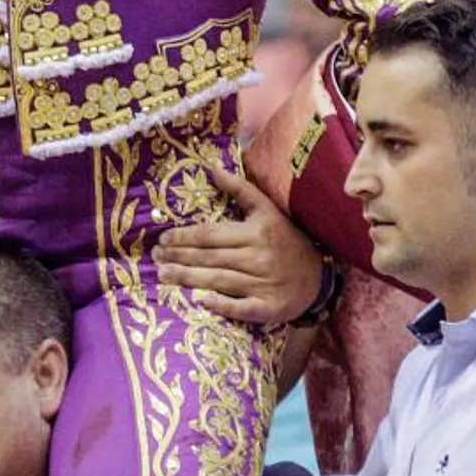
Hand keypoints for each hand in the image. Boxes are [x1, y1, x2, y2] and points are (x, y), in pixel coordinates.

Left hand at [153, 164, 322, 324]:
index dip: (185, 236)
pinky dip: (222, 304)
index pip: (211, 234)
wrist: (320, 278)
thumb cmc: (287, 241)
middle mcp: (259, 257)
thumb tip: (212, 168)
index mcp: (256, 232)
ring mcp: (264, 284)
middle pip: (210, 257)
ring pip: (219, 279)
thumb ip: (241, 190)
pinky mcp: (269, 307)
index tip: (163, 239)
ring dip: (189, 278)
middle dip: (179, 257)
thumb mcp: (268, 211)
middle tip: (155, 257)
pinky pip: (243, 307)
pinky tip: (202, 301)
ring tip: (163, 275)